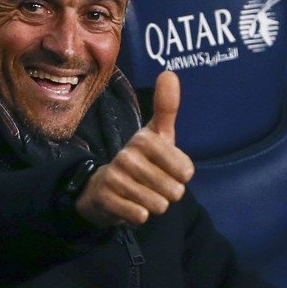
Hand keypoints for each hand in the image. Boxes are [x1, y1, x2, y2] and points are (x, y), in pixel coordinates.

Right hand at [75, 71, 193, 226]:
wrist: (102, 189)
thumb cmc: (140, 161)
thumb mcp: (156, 136)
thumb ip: (166, 108)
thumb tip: (169, 72)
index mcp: (144, 140)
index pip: (184, 167)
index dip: (184, 174)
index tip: (178, 172)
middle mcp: (127, 156)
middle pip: (173, 189)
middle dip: (170, 193)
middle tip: (156, 186)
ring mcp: (115, 177)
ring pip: (157, 204)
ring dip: (155, 205)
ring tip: (144, 195)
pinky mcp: (106, 198)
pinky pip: (139, 215)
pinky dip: (140, 215)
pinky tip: (131, 205)